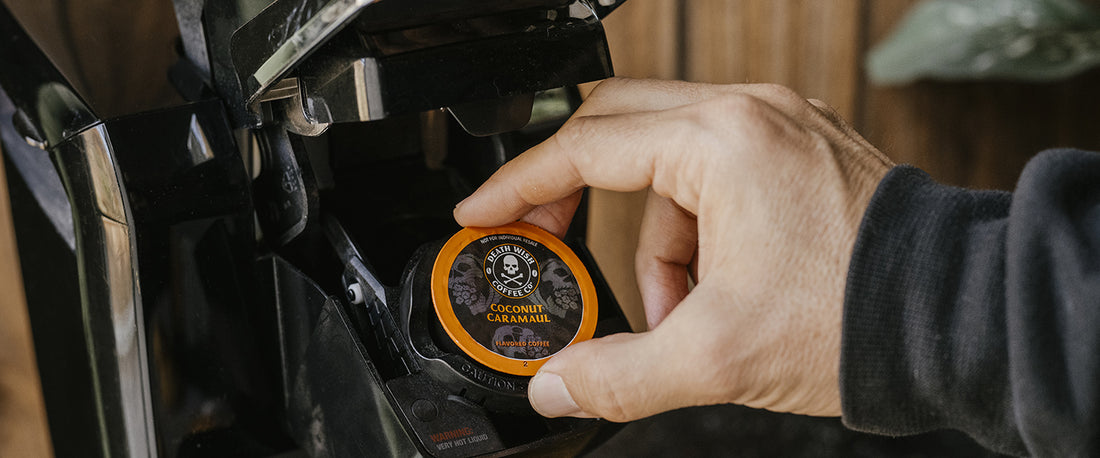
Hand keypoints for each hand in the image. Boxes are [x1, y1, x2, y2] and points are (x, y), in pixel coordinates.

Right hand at [453, 78, 892, 420]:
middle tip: (543, 237)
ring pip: (668, 161)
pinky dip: (696, 232)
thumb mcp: (716, 356)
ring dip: (652, 237)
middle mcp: (749, 115)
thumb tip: (555, 387)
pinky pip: (715, 174)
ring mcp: (779, 127)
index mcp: (720, 142)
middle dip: (571, 189)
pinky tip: (714, 292)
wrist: (954, 319)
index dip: (519, 187)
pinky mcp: (799, 151)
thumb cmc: (857, 315)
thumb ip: (617, 374)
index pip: (584, 149)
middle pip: (617, 127)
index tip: (483, 213)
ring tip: (674, 312)